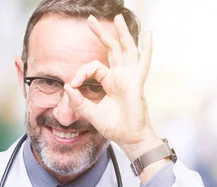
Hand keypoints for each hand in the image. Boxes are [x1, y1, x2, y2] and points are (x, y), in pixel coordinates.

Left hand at [64, 14, 161, 160]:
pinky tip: (148, 36)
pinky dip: (147, 50)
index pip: (94, 67)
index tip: (73, 84)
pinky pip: (143, 63)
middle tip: (90, 19)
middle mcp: (120, 77)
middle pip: (111, 49)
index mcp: (110, 82)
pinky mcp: (136, 82)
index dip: (81, 72)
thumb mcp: (90, 113)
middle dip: (101, 34)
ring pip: (126, 49)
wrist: (129, 138)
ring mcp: (130, 78)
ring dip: (122, 33)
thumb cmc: (114, 127)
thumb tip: (67, 87)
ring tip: (118, 17)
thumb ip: (78, 101)